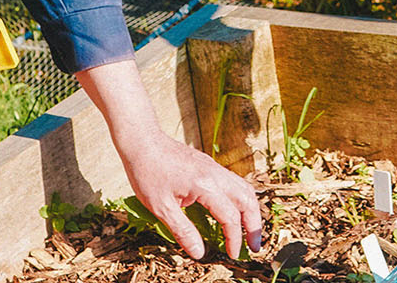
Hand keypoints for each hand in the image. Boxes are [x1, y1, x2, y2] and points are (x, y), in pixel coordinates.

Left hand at [119, 132, 263, 260]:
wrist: (142, 141)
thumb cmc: (148, 172)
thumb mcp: (161, 207)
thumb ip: (183, 230)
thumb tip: (199, 253)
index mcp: (205, 186)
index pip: (230, 217)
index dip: (234, 239)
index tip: (231, 255)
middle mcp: (215, 174)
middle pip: (248, 200)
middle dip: (254, 225)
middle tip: (254, 246)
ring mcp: (214, 168)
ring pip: (245, 189)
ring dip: (250, 211)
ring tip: (249, 231)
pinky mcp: (209, 166)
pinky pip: (234, 182)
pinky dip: (241, 200)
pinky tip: (233, 211)